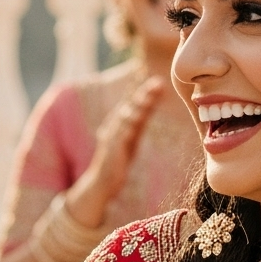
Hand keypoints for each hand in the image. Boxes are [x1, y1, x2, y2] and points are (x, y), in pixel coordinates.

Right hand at [65, 78, 168, 230]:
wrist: (103, 182)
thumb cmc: (118, 161)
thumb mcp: (131, 140)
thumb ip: (136, 125)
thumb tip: (146, 112)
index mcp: (120, 124)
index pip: (133, 104)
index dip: (143, 90)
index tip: (156, 79)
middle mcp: (114, 126)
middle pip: (131, 106)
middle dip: (143, 93)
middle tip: (157, 81)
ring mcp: (112, 137)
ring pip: (128, 117)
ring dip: (140, 106)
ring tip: (151, 96)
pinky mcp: (112, 149)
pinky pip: (122, 135)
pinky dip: (130, 125)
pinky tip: (139, 118)